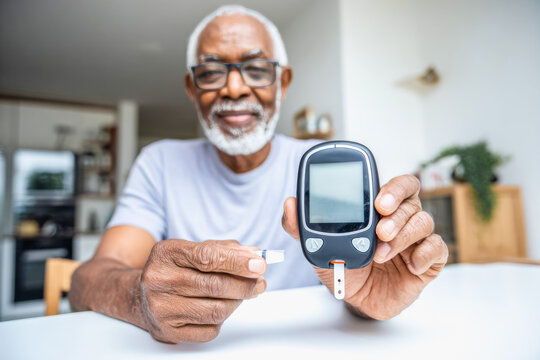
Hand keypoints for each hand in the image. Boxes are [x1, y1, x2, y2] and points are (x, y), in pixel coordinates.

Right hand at [139, 239, 266, 342]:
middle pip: (215, 285)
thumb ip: (224, 250)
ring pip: (216, 310)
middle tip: (259, 282)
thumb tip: (254, 255)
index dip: (237, 262)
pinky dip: (222, 320)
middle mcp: (159, 280)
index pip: (207, 257)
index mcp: (166, 253)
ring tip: (242, 294)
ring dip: (237, 302)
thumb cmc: (175, 270)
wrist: (140, 294)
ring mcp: (161, 308)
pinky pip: (209, 330)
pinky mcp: (168, 331)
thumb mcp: (193, 250)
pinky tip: (220, 307)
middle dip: (245, 285)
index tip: (259, 264)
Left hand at [282, 174, 447, 319]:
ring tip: (381, 252)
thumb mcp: (319, 246)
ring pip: (423, 222)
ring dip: (403, 236)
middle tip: (380, 228)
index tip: (378, 200)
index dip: (392, 188)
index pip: (395, 185)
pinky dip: (426, 254)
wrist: (354, 298)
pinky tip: (412, 265)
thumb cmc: (342, 265)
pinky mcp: (427, 260)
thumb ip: (303, 225)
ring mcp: (415, 238)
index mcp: (379, 208)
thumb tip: (290, 203)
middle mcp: (401, 217)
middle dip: (396, 212)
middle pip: (412, 200)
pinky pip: (438, 249)